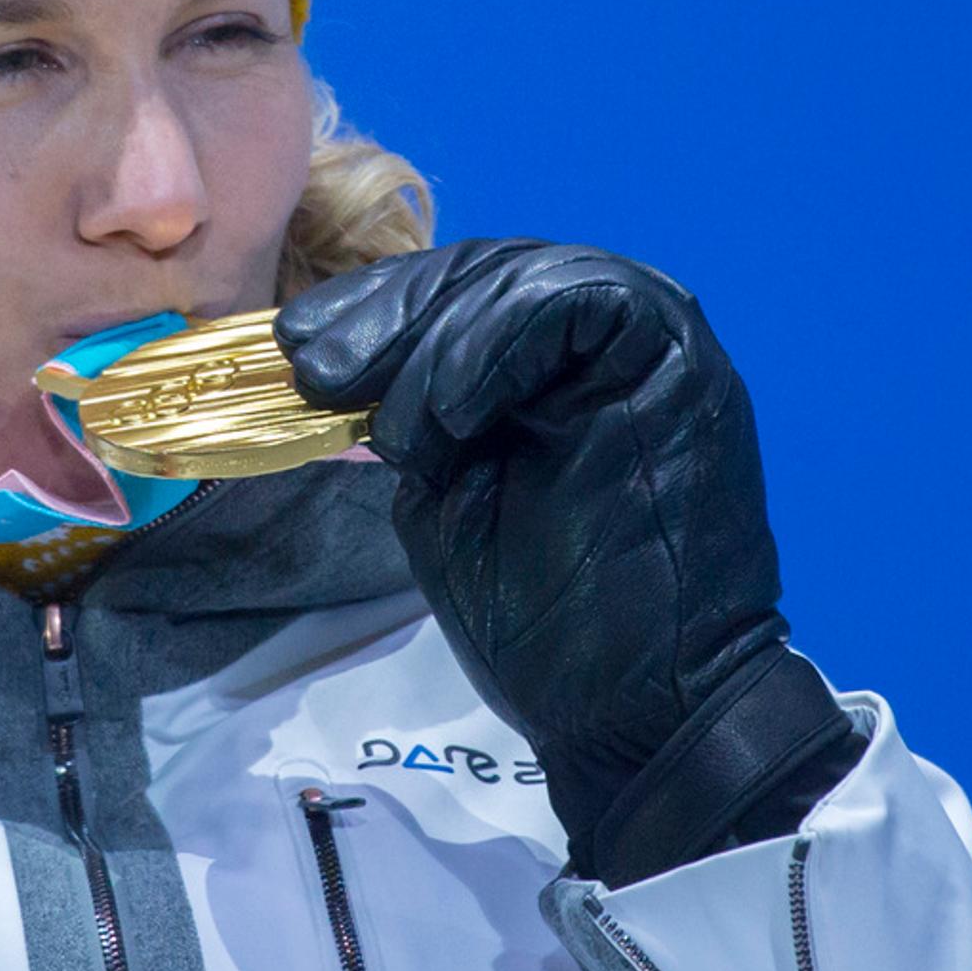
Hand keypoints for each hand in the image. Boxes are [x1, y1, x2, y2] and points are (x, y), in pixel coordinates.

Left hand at [279, 242, 861, 884]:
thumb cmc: (544, 611)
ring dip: (435, 343)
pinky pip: (573, 301)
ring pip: (520, 275)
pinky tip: (448, 417)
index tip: (295, 350)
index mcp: (556, 358)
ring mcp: (651, 337)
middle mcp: (608, 332)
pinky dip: (493, 346)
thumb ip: (409, 411)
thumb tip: (323, 358)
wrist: (637, 701)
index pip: (457, 289)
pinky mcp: (676, 356)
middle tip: (318, 372)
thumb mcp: (449, 486)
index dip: (372, 308)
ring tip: (400, 429)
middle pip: (482, 270)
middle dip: (387, 315)